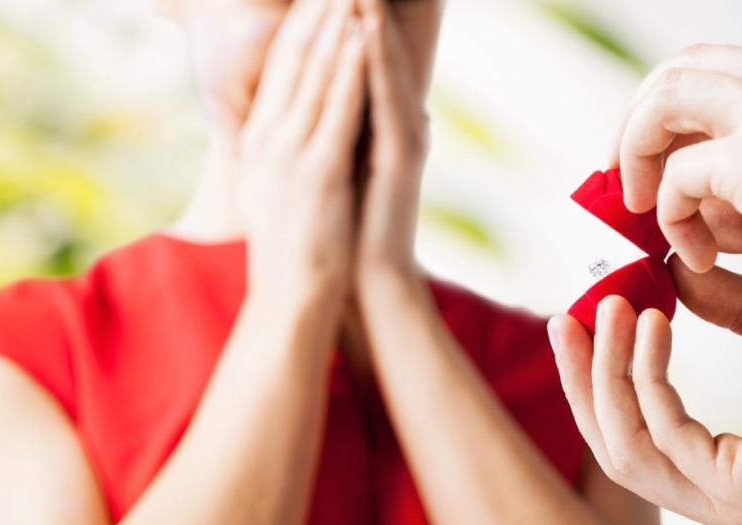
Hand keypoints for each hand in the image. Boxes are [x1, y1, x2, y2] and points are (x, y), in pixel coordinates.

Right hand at [228, 0, 367, 306]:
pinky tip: (363, 35)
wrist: (291, 299)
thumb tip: (300, 131)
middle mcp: (268, 138)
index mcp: (260, 141)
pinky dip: (351, 67)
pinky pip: (337, 107)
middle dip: (316, 9)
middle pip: (294, 57)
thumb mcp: (281, 191)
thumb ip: (288, 154)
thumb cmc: (294, 250)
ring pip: (315, 72)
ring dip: (335, 23)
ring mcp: (290, 152)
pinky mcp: (317, 170)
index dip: (300, 25)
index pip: (281, 68)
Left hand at [354, 0, 430, 283]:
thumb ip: (345, 127)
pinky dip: (376, 61)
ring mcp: (402, 136)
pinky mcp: (402, 156)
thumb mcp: (339, 162)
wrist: (369, 280)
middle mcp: (396, 120)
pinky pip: (386, 98)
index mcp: (377, 122)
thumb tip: (338, 98)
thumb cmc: (349, 225)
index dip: (348, 14)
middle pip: (377, 48)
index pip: (360, 54)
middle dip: (364, 6)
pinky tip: (367, 28)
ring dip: (373, 17)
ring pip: (385, 64)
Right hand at [548, 257, 741, 524]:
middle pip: (613, 448)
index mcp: (728, 476)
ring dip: (609, 372)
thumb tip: (674, 270)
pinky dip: (650, 376)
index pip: (637, 437)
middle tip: (568, 313)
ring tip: (612, 306)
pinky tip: (656, 321)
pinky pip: (667, 437)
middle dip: (582, 380)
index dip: (600, 379)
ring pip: (627, 446)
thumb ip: (732, 311)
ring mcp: (733, 508)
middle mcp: (721, 503)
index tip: (588, 316)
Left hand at [616, 44, 741, 324]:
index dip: (678, 109)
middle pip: (683, 66)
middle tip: (627, 177)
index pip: (725, 67)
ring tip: (644, 209)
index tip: (660, 155)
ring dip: (638, 154)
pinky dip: (672, 214)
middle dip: (639, 121)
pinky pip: (681, 174)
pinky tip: (698, 254)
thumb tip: (683, 207)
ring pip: (665, 99)